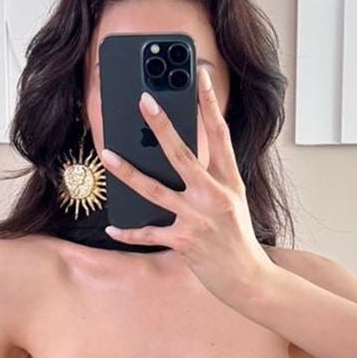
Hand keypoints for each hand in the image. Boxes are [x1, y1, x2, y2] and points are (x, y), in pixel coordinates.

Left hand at [102, 63, 269, 306]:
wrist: (248, 278)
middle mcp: (214, 196)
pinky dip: (129, 232)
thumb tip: (181, 155)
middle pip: (182, 155)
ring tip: (108, 154)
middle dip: (161, 126)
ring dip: (128, 172)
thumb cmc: (237, 238)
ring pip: (155, 190)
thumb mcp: (233, 201)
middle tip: (144, 101)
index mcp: (229, 182)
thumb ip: (212, 177)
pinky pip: (149, 234)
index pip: (219, 136)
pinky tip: (112, 226)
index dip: (209, 105)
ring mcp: (198, 219)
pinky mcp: (184, 242)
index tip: (201, 78)